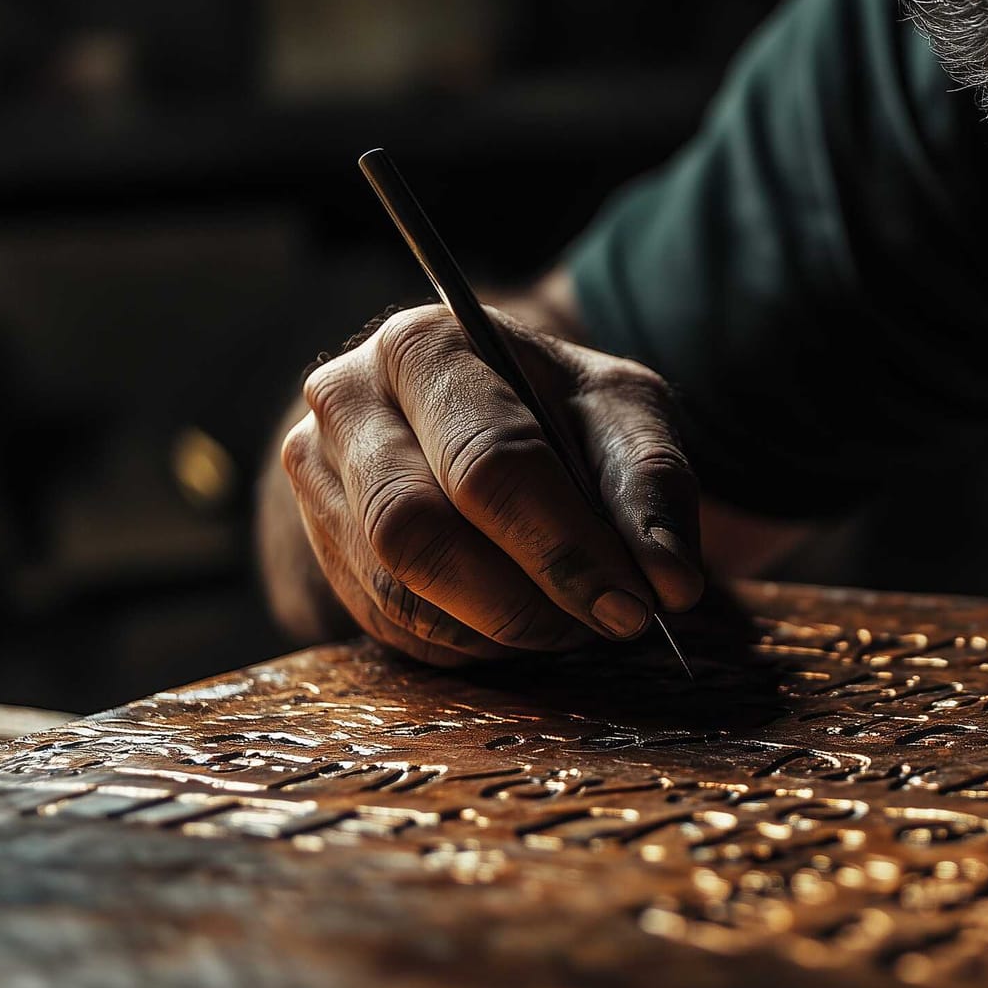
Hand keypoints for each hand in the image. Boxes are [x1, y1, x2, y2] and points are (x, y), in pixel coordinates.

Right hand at [278, 305, 702, 664]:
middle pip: (417, 532)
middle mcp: (346, 402)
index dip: (564, 547)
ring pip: (396, 590)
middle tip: (605, 624)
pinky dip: (468, 641)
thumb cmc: (559, 407)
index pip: (489, 464)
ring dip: (498, 628)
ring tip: (572, 620)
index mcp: (423, 347)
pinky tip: (520, 619)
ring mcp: (317, 477)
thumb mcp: (622, 413)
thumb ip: (652, 484)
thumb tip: (670, 580)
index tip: (634, 604)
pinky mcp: (319, 544)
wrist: (483, 410)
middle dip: (524, 600)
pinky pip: (388, 624)